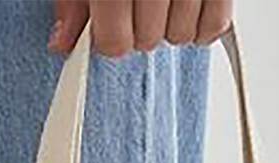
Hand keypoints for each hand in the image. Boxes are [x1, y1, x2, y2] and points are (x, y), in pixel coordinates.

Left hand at [49, 0, 233, 56]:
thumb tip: (63, 39)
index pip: (115, 42)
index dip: (110, 39)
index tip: (110, 26)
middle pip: (147, 40)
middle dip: (140, 28)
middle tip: (138, 3)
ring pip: (181, 35)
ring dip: (170, 25)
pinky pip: (215, 24)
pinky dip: (202, 24)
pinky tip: (188, 4)